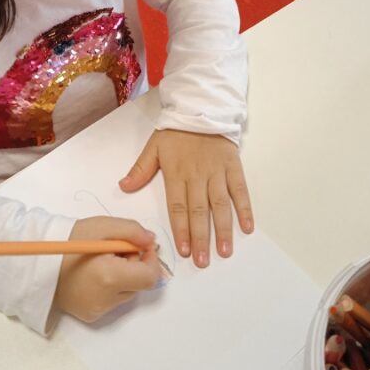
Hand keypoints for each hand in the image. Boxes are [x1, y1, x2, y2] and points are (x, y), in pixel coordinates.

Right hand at [52, 217, 167, 322]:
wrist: (36, 263)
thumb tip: (151, 241)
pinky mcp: (90, 315)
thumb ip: (132, 231)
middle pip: (139, 285)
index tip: (139, 246)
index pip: (150, 277)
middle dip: (134, 266)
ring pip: (126, 293)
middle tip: (114, 250)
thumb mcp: (101, 226)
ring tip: (100, 262)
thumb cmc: (68, 240)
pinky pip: (111, 301)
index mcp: (110, 277)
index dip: (150, 260)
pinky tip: (92, 276)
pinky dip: (109, 288)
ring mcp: (98, 310)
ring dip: (122, 277)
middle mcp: (107, 299)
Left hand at [120, 130, 253, 268]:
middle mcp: (198, 176)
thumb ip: (140, 169)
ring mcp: (217, 172)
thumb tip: (123, 187)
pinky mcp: (233, 167)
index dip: (181, 229)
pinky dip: (245, 208)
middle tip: (202, 261)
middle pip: (199, 211)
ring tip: (224, 251)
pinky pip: (240, 190)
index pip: (178, 207)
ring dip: (223, 229)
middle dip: (201, 238)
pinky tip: (247, 228)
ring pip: (220, 205)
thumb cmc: (176, 131)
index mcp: (176, 173)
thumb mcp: (154, 146)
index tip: (184, 250)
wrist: (201, 108)